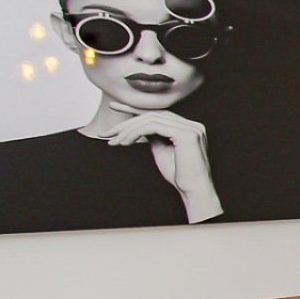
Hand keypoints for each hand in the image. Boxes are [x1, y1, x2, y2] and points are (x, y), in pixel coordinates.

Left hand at [102, 110, 223, 222]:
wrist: (193, 190)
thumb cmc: (179, 175)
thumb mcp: (162, 150)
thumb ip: (154, 136)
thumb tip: (138, 127)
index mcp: (188, 127)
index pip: (158, 113)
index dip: (135, 110)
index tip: (115, 108)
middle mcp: (192, 124)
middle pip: (153, 115)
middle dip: (127, 122)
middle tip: (106, 132)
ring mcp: (191, 128)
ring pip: (151, 119)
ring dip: (128, 130)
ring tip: (115, 141)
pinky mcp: (186, 134)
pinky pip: (154, 127)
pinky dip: (136, 132)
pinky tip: (125, 142)